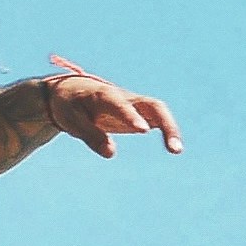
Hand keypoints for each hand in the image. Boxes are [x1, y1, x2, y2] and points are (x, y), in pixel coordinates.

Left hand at [44, 53, 182, 157]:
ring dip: (170, 129)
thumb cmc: (69, 105)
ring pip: (159, 112)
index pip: (120, 104)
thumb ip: (90, 135)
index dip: (131, 116)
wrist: (71, 92)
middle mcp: (124, 97)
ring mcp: (133, 104)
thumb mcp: (71, 120)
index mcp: (104, 95)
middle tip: (172, 147)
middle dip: (165, 123)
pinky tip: (173, 149)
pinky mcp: (137, 113)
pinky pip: (157, 120)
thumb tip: (111, 153)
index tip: (143, 131)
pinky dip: (167, 131)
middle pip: (152, 105)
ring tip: (176, 151)